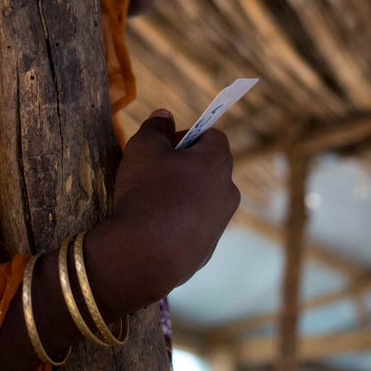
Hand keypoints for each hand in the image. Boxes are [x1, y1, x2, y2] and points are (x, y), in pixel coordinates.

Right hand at [84, 109, 239, 318]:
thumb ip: (156, 126)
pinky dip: (179, 223)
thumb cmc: (146, 192)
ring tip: (152, 203)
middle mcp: (228, 191)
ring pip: (203, 199)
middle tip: (154, 173)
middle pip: (209, 169)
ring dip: (183, 196)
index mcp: (218, 162)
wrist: (142, 255)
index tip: (164, 147)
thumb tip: (165, 115)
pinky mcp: (208, 250)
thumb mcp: (143, 147)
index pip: (213, 136)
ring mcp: (221, 224)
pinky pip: (194, 227)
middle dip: (185, 167)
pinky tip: (153, 229)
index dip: (188, 135)